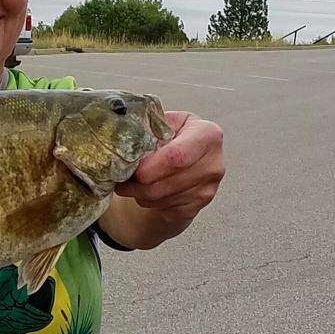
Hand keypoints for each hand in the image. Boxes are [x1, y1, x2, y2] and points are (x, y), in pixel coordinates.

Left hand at [115, 111, 224, 228]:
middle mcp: (214, 162)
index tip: (133, 169)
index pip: (176, 156)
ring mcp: (209, 187)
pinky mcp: (199, 206)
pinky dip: (147, 202)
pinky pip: (164, 209)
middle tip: (120, 177)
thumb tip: (125, 138)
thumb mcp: (161, 123)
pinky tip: (145, 190)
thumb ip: (148, 127)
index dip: (150, 166)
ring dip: (139, 193)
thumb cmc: (168, 137)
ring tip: (131, 182)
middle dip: (138, 183)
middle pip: (168, 181)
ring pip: (162, 198)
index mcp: (207, 134)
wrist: (181, 161)